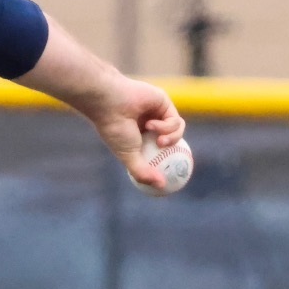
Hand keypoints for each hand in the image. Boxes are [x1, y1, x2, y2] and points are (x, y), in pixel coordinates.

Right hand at [86, 76, 184, 190]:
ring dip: (171, 138)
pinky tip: (151, 125)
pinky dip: (167, 126)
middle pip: (173, 138)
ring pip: (178, 130)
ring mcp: (157, 111)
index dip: (168, 158)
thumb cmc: (115, 130)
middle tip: (167, 156)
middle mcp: (149, 122)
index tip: (170, 171)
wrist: (110, 104)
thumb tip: (161, 186)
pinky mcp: (164, 102)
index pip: (160, 148)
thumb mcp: (128, 156)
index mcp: (140, 134)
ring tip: (159, 141)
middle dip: (172, 150)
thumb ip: (143, 172)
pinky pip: (176, 120)